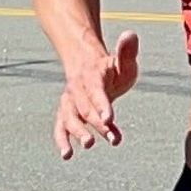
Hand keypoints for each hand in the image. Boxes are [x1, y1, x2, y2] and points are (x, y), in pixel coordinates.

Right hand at [54, 29, 138, 158]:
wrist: (86, 65)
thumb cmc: (110, 67)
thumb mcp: (123, 59)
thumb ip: (126, 51)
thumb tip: (130, 35)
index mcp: (92, 76)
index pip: (96, 91)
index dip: (102, 105)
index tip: (109, 118)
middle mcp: (77, 90)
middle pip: (84, 107)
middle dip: (94, 122)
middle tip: (107, 135)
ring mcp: (70, 102)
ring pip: (69, 118)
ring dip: (77, 132)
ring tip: (87, 145)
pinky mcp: (67, 114)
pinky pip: (60, 126)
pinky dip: (62, 140)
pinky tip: (67, 155)